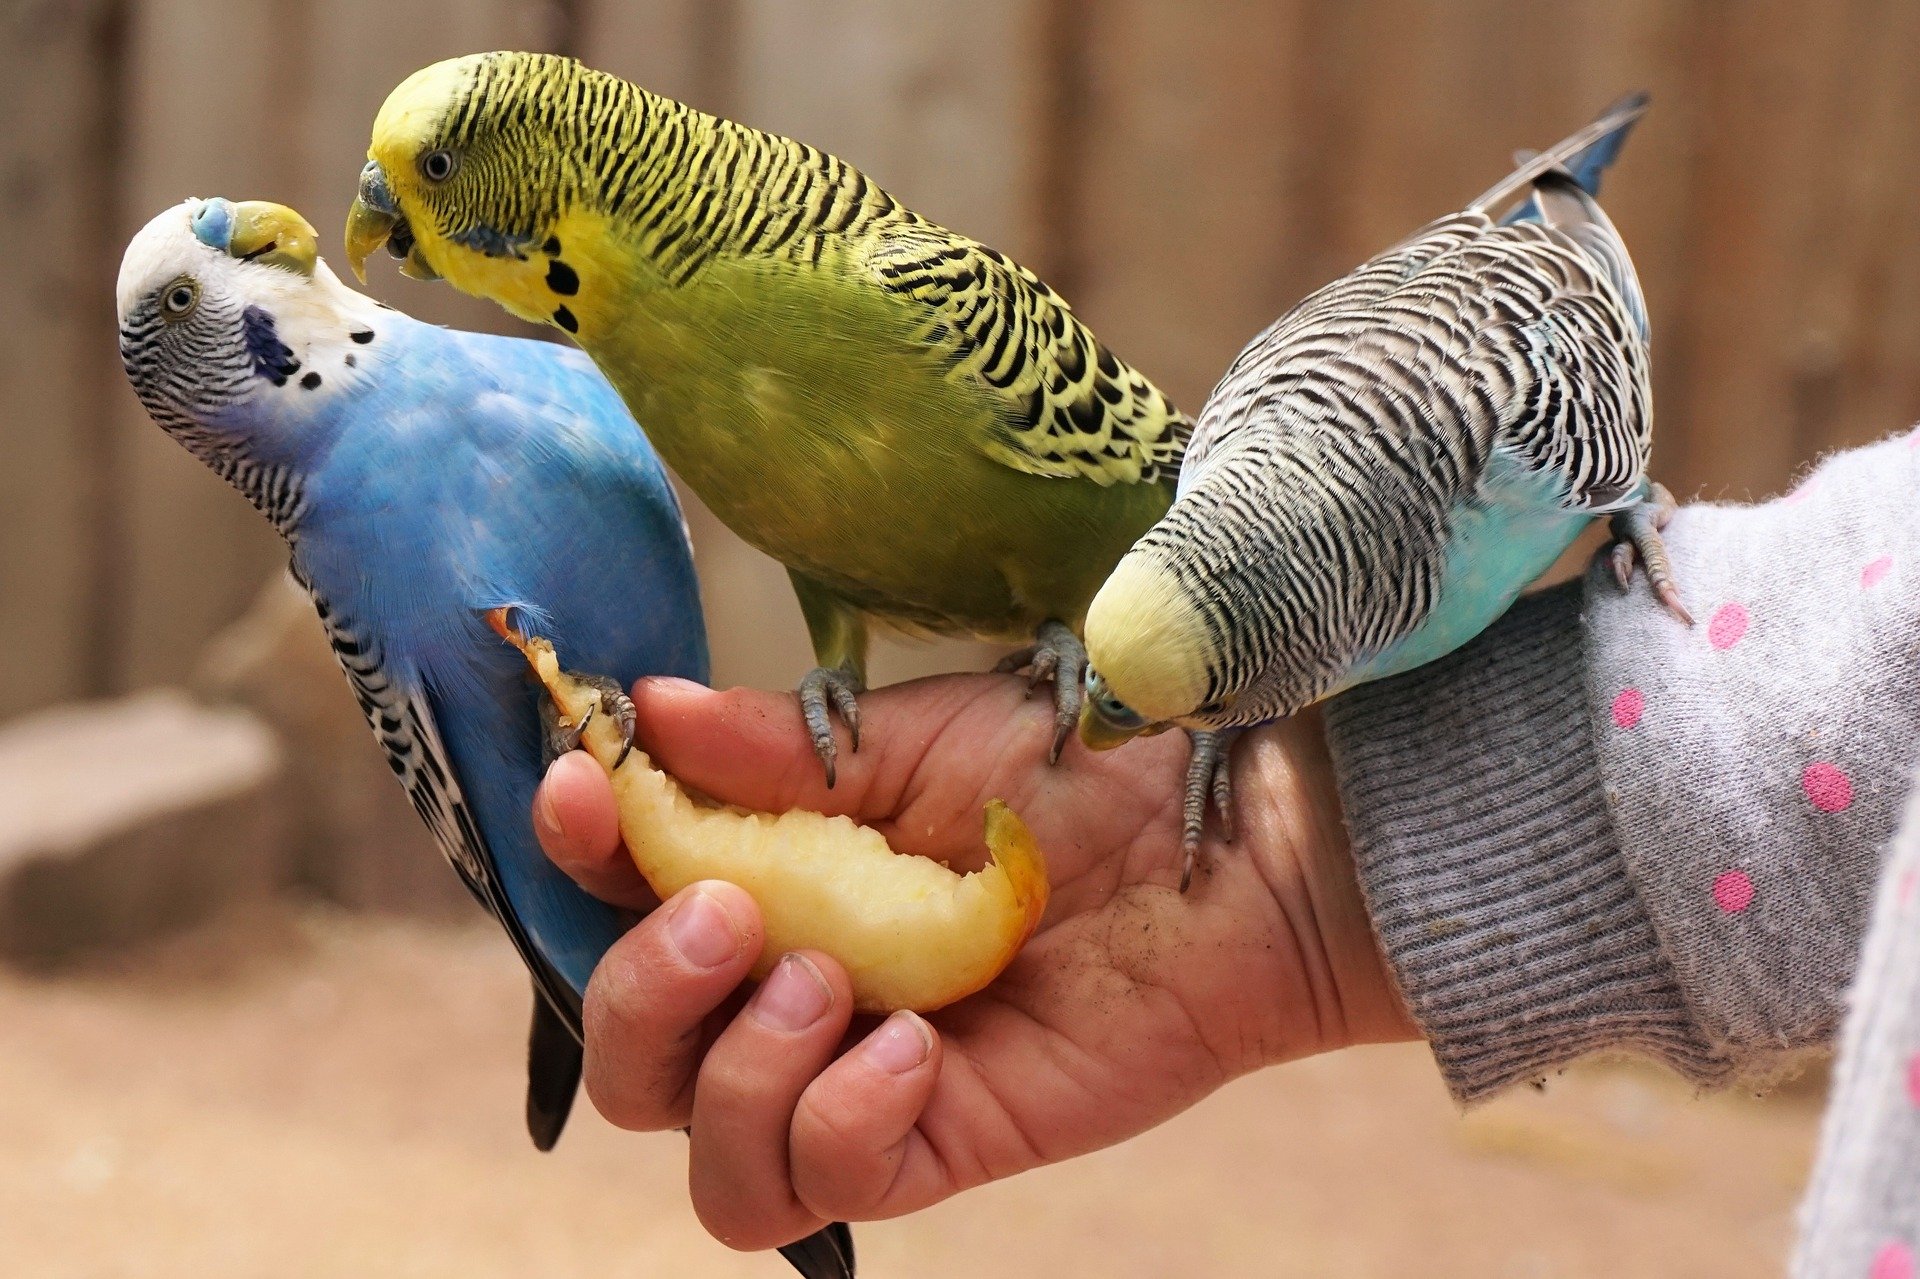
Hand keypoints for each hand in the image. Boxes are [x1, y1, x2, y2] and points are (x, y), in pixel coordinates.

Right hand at [532, 674, 1412, 1251]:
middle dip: (643, 991)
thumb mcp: (918, 738)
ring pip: (703, 1155)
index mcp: (773, 879)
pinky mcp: (937, 1140)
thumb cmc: (1082, 768)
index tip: (588, 791)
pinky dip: (833, 1121)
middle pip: (631, 1057)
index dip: (576, 860)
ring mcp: (858, 1076)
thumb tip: (649, 706)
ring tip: (837, 981)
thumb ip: (780, 748)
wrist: (1227, 839)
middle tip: (736, 911)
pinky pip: (819, 1186)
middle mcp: (793, 990)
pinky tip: (912, 1049)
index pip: (619, 899)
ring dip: (734, 1069)